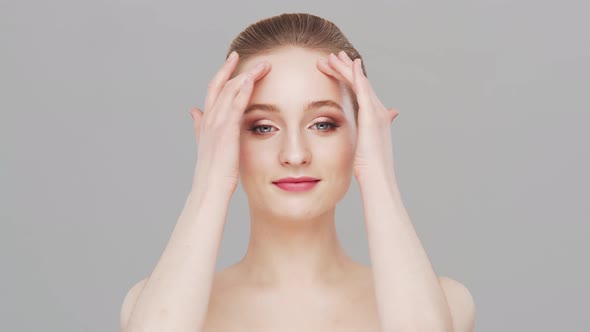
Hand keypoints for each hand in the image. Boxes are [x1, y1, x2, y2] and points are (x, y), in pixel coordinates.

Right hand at [189, 52, 270, 193]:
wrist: (210, 189)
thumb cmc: (213, 172)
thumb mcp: (206, 144)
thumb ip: (201, 126)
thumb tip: (193, 111)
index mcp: (207, 122)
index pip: (214, 90)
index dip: (223, 73)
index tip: (233, 60)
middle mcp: (209, 119)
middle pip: (220, 85)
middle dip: (232, 68)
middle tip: (243, 54)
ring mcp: (217, 123)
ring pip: (230, 90)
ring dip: (246, 74)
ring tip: (261, 64)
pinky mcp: (226, 130)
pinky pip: (235, 104)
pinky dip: (243, 89)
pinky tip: (252, 79)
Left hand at [316, 51, 398, 181]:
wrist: (377, 179)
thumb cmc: (368, 171)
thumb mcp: (362, 151)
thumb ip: (360, 140)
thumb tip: (356, 142)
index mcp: (374, 119)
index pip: (358, 92)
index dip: (346, 79)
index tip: (333, 69)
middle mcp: (378, 112)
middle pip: (359, 83)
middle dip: (344, 69)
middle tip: (331, 56)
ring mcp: (376, 113)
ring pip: (360, 82)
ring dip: (345, 68)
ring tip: (331, 57)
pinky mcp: (372, 116)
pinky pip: (364, 90)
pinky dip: (357, 75)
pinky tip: (350, 64)